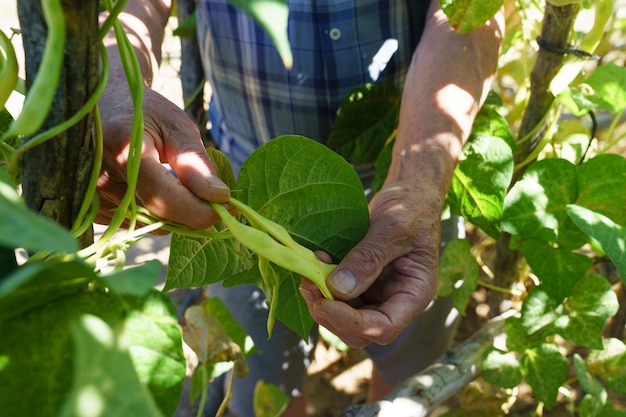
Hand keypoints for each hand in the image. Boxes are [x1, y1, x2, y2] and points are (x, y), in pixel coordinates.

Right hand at [96, 81, 229, 231]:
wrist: (104, 107)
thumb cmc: (145, 112)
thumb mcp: (177, 126)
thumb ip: (196, 163)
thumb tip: (219, 197)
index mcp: (123, 150)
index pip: (164, 198)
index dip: (199, 209)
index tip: (226, 203)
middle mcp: (101, 177)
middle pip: (160, 215)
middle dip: (193, 210)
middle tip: (211, 192)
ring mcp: (94, 196)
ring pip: (152, 223)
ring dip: (175, 210)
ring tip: (176, 180)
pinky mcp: (94, 209)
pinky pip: (138, 223)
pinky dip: (156, 212)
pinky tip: (155, 187)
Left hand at [299, 177, 442, 347]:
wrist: (409, 190)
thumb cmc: (412, 206)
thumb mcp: (392, 229)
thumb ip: (368, 259)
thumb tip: (338, 289)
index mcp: (414, 294)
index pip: (384, 327)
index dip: (351, 323)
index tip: (324, 303)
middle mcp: (395, 300)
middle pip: (360, 329)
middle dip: (331, 314)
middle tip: (309, 286)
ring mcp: (377, 292)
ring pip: (345, 315)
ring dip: (322, 300)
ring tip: (307, 272)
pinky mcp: (361, 280)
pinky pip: (338, 294)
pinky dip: (322, 285)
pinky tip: (313, 264)